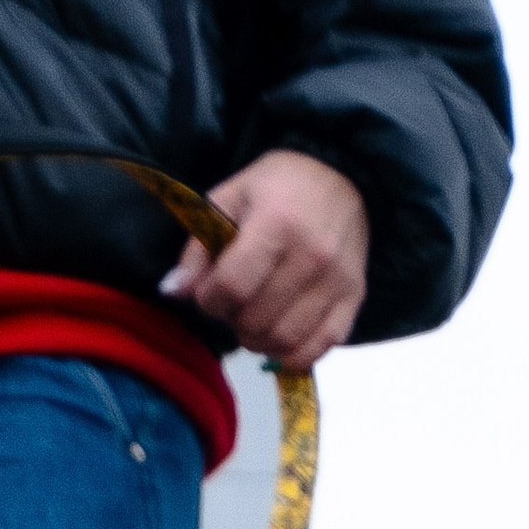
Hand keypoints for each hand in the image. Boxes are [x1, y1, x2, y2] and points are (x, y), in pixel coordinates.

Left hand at [162, 150, 367, 365]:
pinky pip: (321, 347)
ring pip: (286, 340)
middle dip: (231, 320)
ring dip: (257, 340)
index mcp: (277, 222)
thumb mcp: (228, 199)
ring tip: (251, 321)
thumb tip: (173, 291)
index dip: (209, 300)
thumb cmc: (277, 186)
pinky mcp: (354, 297)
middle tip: (230, 305)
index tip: (208, 293)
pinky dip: (293, 353)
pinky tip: (278, 338)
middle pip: (257, 319)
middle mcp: (313, 254)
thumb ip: (198, 247)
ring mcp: (338, 279)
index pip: (233, 286)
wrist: (340, 174)